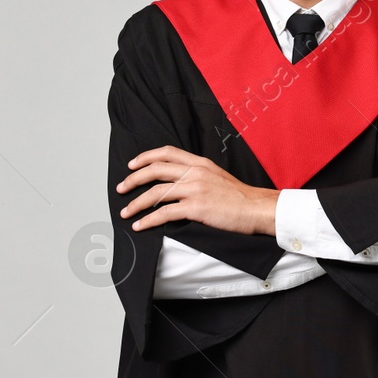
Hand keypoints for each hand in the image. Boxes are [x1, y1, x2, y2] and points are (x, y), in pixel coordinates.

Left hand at [116, 146, 278, 235]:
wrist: (256, 208)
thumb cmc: (239, 197)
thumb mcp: (217, 176)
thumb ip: (198, 174)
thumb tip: (178, 181)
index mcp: (200, 163)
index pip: (166, 152)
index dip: (145, 157)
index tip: (132, 165)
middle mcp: (194, 172)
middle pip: (155, 170)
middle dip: (133, 179)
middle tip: (121, 188)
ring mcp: (194, 189)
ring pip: (155, 192)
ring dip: (136, 203)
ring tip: (125, 212)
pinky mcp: (196, 208)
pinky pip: (164, 213)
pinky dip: (148, 220)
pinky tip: (140, 225)